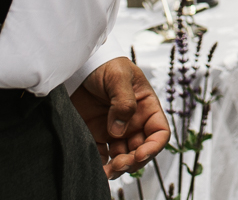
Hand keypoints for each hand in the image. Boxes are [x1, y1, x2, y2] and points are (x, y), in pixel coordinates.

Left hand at [72, 56, 168, 177]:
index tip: (140, 154)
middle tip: (119, 164)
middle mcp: (133, 122)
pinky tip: (96, 169)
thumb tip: (119, 130)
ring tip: (108, 171)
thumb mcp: (118, 76)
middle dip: (133, 161)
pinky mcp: (96, 135)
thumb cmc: (105, 65)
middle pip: (141, 149)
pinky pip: (102, 156)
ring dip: (118, 168)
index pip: (159, 132)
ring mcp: (114, 130)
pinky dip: (101, 165)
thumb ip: (124, 102)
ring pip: (123, 157)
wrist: (78, 65)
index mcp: (145, 107)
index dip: (153, 147)